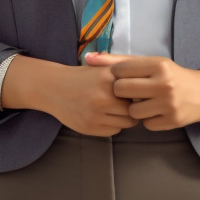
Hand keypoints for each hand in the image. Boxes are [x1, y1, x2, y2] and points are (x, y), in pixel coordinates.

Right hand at [0, 55, 137, 136]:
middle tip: (127, 104)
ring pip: (125, 123)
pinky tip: (105, 116)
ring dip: (124, 118)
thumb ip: (122, 74)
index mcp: (108, 78)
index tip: (137, 93)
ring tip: (116, 110)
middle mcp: (102, 97)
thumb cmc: (82, 77)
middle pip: (133, 110)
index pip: (137, 92)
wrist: (53, 87)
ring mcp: (95, 114)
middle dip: (132, 108)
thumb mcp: (101, 68)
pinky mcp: (89, 127)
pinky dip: (113, 126)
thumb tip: (146, 86)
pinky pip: (113, 131)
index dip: (138, 93)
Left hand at [85, 53, 199, 130]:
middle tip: (131, 91)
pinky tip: (155, 111)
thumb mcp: (148, 63)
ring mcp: (168, 104)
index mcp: (158, 65)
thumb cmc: (169, 75)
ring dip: (134, 108)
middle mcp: (164, 83)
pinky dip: (148, 119)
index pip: (120, 70)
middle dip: (122, 92)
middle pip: (121, 91)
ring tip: (144, 101)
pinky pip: (145, 124)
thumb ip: (117, 61)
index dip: (118, 75)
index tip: (125, 76)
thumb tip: (87, 58)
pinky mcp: (171, 121)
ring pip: (132, 111)